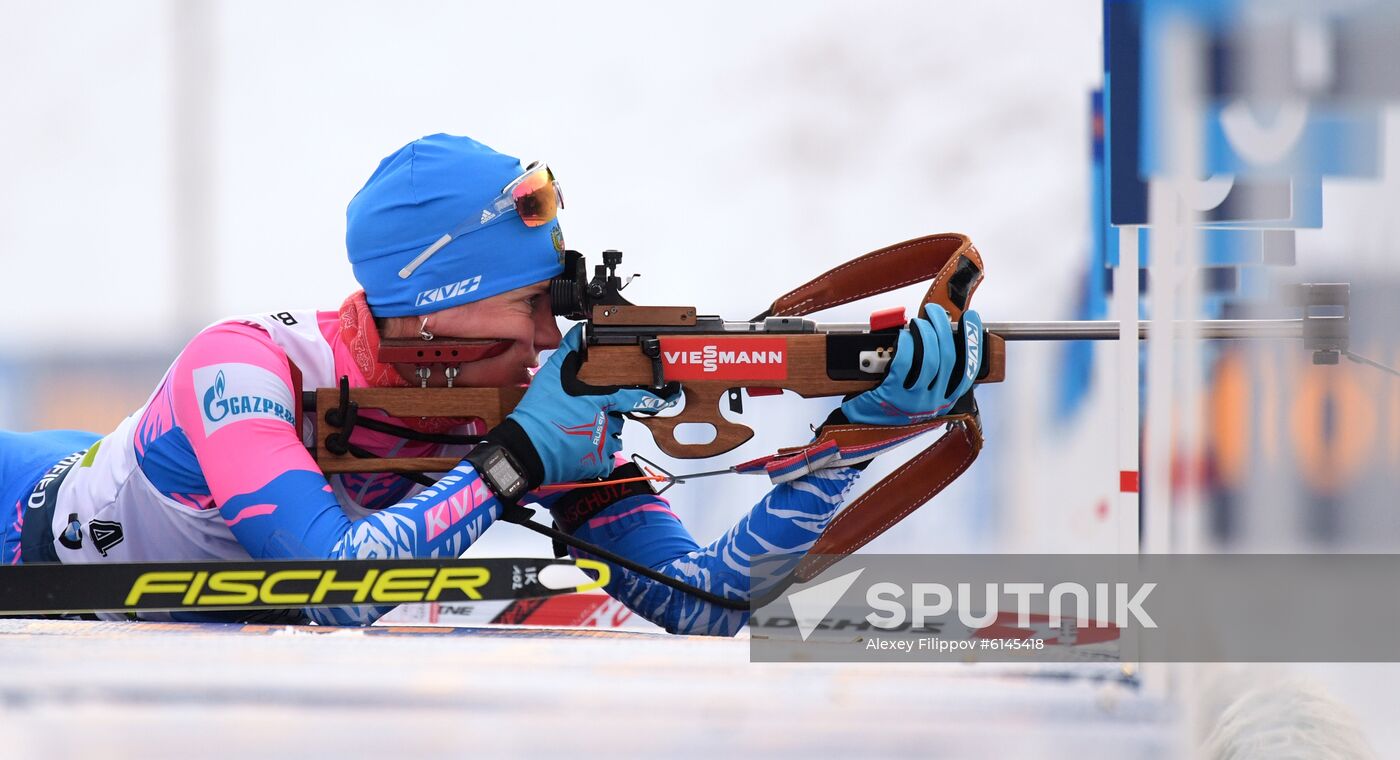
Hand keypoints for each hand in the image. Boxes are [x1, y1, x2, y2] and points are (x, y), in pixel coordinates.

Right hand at [483, 325, 676, 486]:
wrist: (525, 449)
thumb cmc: (538, 414)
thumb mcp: (552, 376)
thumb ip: (570, 353)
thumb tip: (580, 333)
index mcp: (600, 401)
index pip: (635, 397)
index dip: (657, 397)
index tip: (672, 395)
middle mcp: (606, 423)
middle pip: (618, 417)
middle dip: (606, 415)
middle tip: (582, 416)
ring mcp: (603, 445)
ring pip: (613, 437)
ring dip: (601, 434)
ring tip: (577, 432)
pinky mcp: (597, 464)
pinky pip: (606, 458)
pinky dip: (596, 455)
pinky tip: (578, 448)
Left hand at [839, 304, 981, 424]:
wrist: (862, 429)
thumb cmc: (892, 408)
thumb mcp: (922, 399)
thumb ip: (935, 378)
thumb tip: (942, 341)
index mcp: (945, 402)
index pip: (968, 371)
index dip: (972, 343)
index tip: (971, 320)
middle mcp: (933, 403)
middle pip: (948, 358)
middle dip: (943, 328)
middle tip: (935, 312)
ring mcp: (914, 401)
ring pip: (929, 360)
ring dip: (924, 334)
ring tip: (918, 322)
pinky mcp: (892, 395)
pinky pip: (903, 364)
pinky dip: (905, 345)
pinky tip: (903, 336)